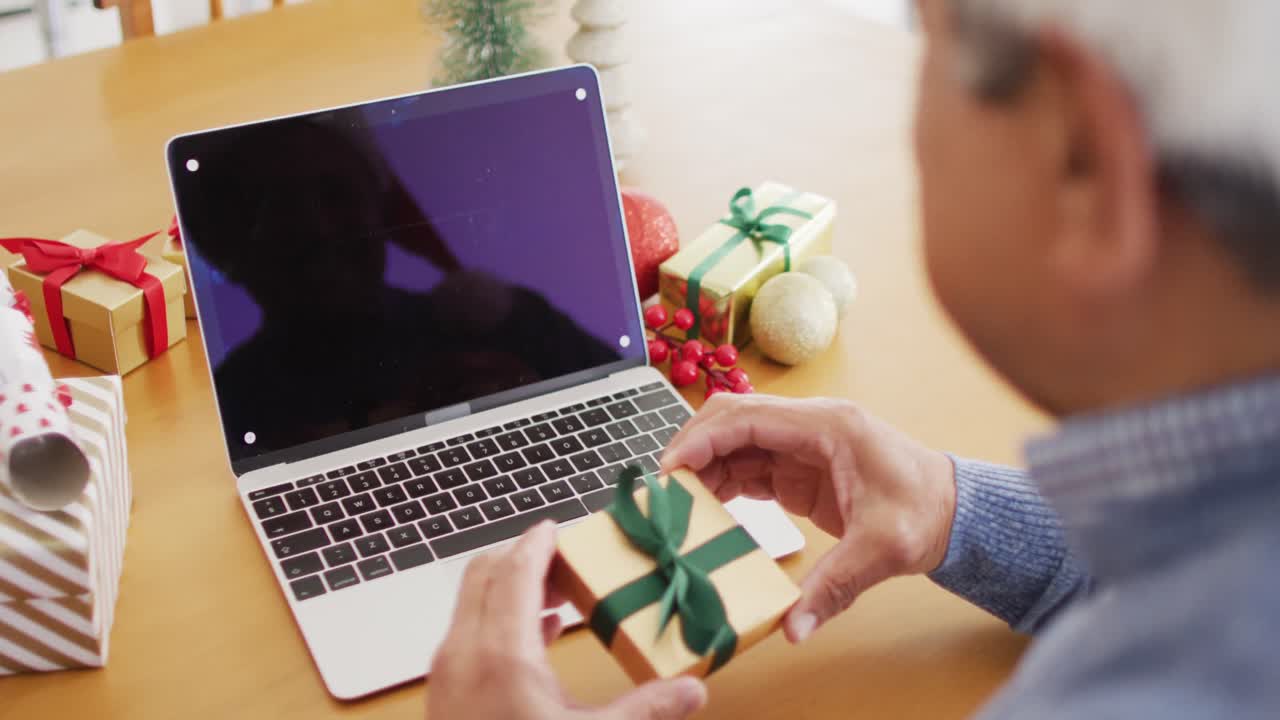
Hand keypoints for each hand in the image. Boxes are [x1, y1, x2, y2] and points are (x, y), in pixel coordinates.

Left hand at [428, 521, 708, 719]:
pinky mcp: (444, 695)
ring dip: (510, 586)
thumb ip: (646, 710)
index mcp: (501, 654)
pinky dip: (499, 618)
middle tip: (564, 556)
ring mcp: (446, 674)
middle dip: (523, 556)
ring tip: (559, 592)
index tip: (559, 525)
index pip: (516, 569)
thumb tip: (692, 691)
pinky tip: (540, 634)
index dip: (539, 541)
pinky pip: (468, 633)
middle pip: (484, 574)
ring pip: (471, 602)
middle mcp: (463, 653)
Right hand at [661, 394, 956, 642]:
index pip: (747, 416)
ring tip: (677, 505)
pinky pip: (748, 464)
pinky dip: (721, 481)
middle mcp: (809, 425)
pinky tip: (704, 508)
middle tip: (663, 488)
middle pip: (731, 418)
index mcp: (827, 426)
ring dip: (703, 467)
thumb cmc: (925, 514)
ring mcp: (801, 444)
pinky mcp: (798, 467)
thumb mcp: (882, 550)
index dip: (701, 438)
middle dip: (692, 446)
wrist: (953, 512)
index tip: (669, 469)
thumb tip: (794, 628)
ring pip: (735, 440)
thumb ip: (834, 587)